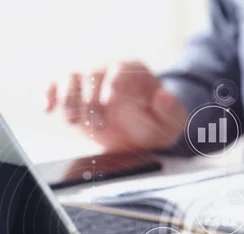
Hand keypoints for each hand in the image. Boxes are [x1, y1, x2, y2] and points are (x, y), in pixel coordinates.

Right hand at [45, 61, 187, 151]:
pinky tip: (47, 108)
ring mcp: (90, 81)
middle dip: (91, 99)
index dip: (114, 82)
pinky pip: (56, 87)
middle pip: (93, 73)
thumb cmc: (160, 123)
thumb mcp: (172, 120)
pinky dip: (49, 95)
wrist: (144, 132)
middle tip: (98, 126)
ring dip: (68, 97)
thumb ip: (170, 109)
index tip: (109, 100)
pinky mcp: (74, 94)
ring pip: (71, 77)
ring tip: (71, 120)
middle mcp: (109, 70)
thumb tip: (164, 96)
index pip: (122, 68)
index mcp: (136, 72)